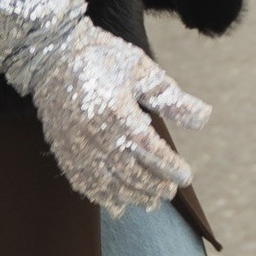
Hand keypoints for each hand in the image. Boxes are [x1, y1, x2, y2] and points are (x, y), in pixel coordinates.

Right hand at [32, 31, 208, 212]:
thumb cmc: (101, 56)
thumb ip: (171, 98)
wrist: (51, 53)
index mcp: (120, 115)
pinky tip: (114, 202)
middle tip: (170, 192)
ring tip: (148, 202)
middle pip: (132, 174)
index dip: (171, 167)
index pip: (152, 152)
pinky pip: (83, 182)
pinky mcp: (63, 149)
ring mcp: (77, 146)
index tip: (186, 176)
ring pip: (108, 184)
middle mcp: (97, 136)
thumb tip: (205, 118)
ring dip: (131, 196)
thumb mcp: (141, 70)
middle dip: (154, 186)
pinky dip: (100, 196)